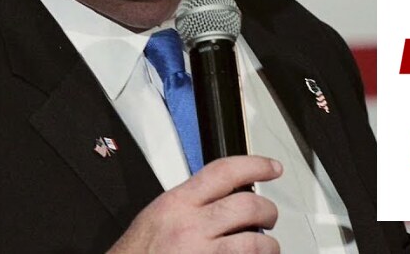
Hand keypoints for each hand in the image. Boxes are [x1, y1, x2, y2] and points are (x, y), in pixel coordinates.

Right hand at [108, 155, 281, 253]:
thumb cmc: (137, 253)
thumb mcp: (157, 215)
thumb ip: (189, 203)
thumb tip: (221, 197)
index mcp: (177, 203)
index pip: (224, 172)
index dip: (255, 165)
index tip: (271, 167)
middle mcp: (192, 226)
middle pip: (248, 206)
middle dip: (268, 210)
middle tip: (270, 216)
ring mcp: (204, 253)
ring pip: (255, 242)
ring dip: (268, 245)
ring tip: (267, 246)